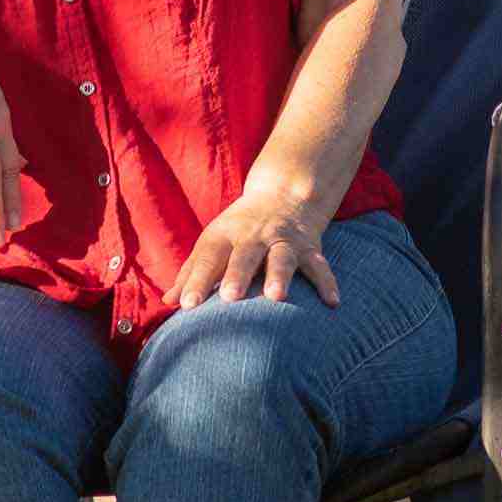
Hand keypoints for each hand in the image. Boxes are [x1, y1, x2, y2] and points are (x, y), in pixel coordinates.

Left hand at [171, 191, 337, 309]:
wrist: (283, 196)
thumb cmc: (239, 230)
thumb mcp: (213, 243)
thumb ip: (191, 273)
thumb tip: (168, 302)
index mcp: (225, 235)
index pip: (208, 257)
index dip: (196, 280)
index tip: (187, 305)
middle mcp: (254, 236)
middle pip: (244, 255)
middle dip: (237, 275)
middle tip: (229, 298)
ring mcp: (283, 240)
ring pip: (282, 257)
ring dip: (279, 276)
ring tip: (276, 297)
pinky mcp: (309, 247)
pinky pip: (320, 265)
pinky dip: (327, 282)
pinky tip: (332, 302)